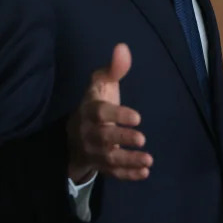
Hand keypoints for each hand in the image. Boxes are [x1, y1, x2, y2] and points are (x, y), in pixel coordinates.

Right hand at [67, 43, 152, 182]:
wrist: (75, 133)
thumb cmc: (95, 104)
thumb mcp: (101, 84)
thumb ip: (114, 69)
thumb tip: (123, 47)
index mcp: (90, 110)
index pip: (101, 113)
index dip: (117, 115)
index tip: (137, 117)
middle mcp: (89, 132)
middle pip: (103, 138)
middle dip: (122, 139)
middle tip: (142, 138)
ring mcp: (94, 152)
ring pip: (109, 159)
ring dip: (128, 160)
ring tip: (148, 160)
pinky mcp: (100, 166)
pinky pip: (112, 173)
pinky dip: (127, 175)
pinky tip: (144, 173)